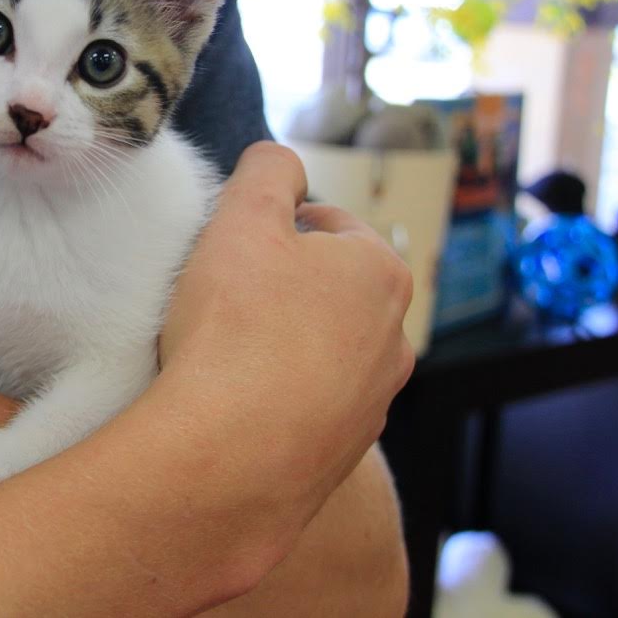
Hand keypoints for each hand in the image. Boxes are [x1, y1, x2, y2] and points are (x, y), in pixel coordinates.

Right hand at [155, 141, 414, 583]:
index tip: (234, 246)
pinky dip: (276, 399)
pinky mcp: (343, 453)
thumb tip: (280, 162)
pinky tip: (234, 402)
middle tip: (224, 297)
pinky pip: (306, 407)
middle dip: (282, 287)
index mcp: (378, 272)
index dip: (275, 226)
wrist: (230, 455)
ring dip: (281, 345)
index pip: (328, 224)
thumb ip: (267, 169)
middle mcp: (392, 338)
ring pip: (321, 351)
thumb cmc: (236, 329)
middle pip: (327, 290)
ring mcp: (372, 402)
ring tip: (225, 354)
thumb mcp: (242, 217)